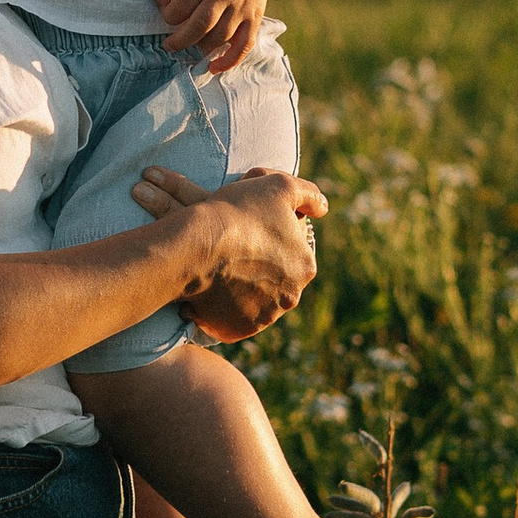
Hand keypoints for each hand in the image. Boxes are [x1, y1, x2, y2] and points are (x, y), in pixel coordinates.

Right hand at [132, 161, 324, 339]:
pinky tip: (209, 289)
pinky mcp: (236, 331)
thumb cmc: (237, 212)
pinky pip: (231, 319)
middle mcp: (290, 298)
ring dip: (241, 288)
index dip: (270, 235)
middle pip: (275, 278)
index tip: (249, 228)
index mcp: (306, 266)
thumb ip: (308, 195)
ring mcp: (263, 318)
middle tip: (232, 249)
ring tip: (217, 268)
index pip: (293, 249)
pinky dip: (222, 308)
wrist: (194, 246)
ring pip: (253, 300)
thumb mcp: (280, 186)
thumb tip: (323, 208)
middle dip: (259, 266)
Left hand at [151, 0, 306, 68]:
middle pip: (200, 25)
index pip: (180, 7)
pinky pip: (243, 45)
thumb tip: (163, 11)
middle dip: (180, 40)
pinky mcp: (255, 18)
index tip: (169, 13)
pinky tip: (214, 68)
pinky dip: (230, 61)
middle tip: (169, 45)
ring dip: (201, 46)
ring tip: (192, 43)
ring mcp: (242, 8)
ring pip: (219, 38)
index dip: (168, 15)